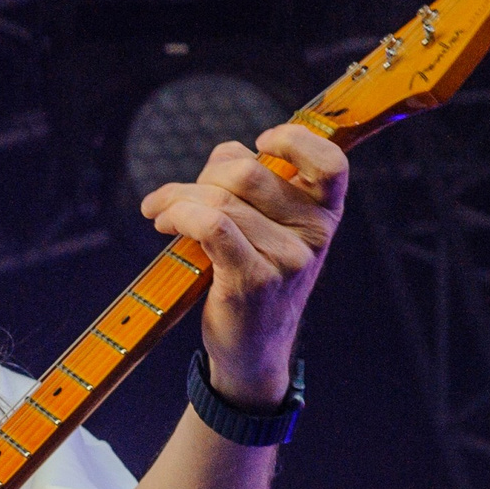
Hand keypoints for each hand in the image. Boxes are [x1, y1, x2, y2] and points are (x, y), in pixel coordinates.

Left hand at [140, 123, 346, 407]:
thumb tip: (230, 151)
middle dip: (203, 177)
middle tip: (178, 196)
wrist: (253, 349)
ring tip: (158, 212)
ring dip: (175, 199)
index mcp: (325, 214)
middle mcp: (315, 234)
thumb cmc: (254, 279)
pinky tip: (162, 221)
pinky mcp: (254, 279)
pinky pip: (211, 225)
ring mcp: (288, 259)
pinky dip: (178, 214)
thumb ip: (256, 186)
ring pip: (219, 200)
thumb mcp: (269, 230)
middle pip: (248, 173)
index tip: (259, 143)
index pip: (330, 162)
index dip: (295, 140)